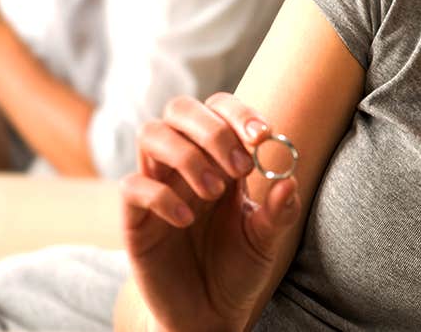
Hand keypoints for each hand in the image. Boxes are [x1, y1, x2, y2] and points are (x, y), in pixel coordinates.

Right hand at [120, 93, 301, 331]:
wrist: (209, 316)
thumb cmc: (237, 270)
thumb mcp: (266, 241)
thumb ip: (279, 212)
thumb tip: (287, 180)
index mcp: (219, 161)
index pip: (218, 109)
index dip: (238, 113)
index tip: (262, 136)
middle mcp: (184, 165)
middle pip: (180, 109)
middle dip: (211, 129)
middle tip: (239, 167)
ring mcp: (157, 187)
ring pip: (150, 134)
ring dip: (186, 155)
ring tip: (214, 192)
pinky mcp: (135, 219)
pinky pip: (132, 186)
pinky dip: (161, 196)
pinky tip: (186, 220)